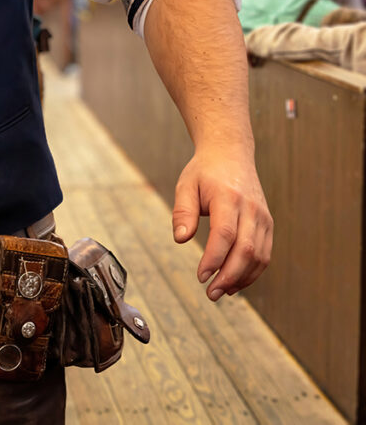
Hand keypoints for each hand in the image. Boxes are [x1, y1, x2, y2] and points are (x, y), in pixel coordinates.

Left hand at [171, 148, 272, 301]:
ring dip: (241, 278)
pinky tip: (234, 282)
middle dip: (229, 276)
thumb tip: (181, 239)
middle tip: (210, 293)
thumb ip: (182, 212)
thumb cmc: (204, 172)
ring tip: (220, 292)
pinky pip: (265, 253)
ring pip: (259, 256)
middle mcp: (251, 208)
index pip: (225, 234)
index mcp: (229, 197)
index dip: (214, 259)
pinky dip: (252, 272)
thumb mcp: (186, 186)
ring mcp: (263, 217)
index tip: (201, 276)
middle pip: (246, 249)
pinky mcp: (268, 224)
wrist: (231, 154)